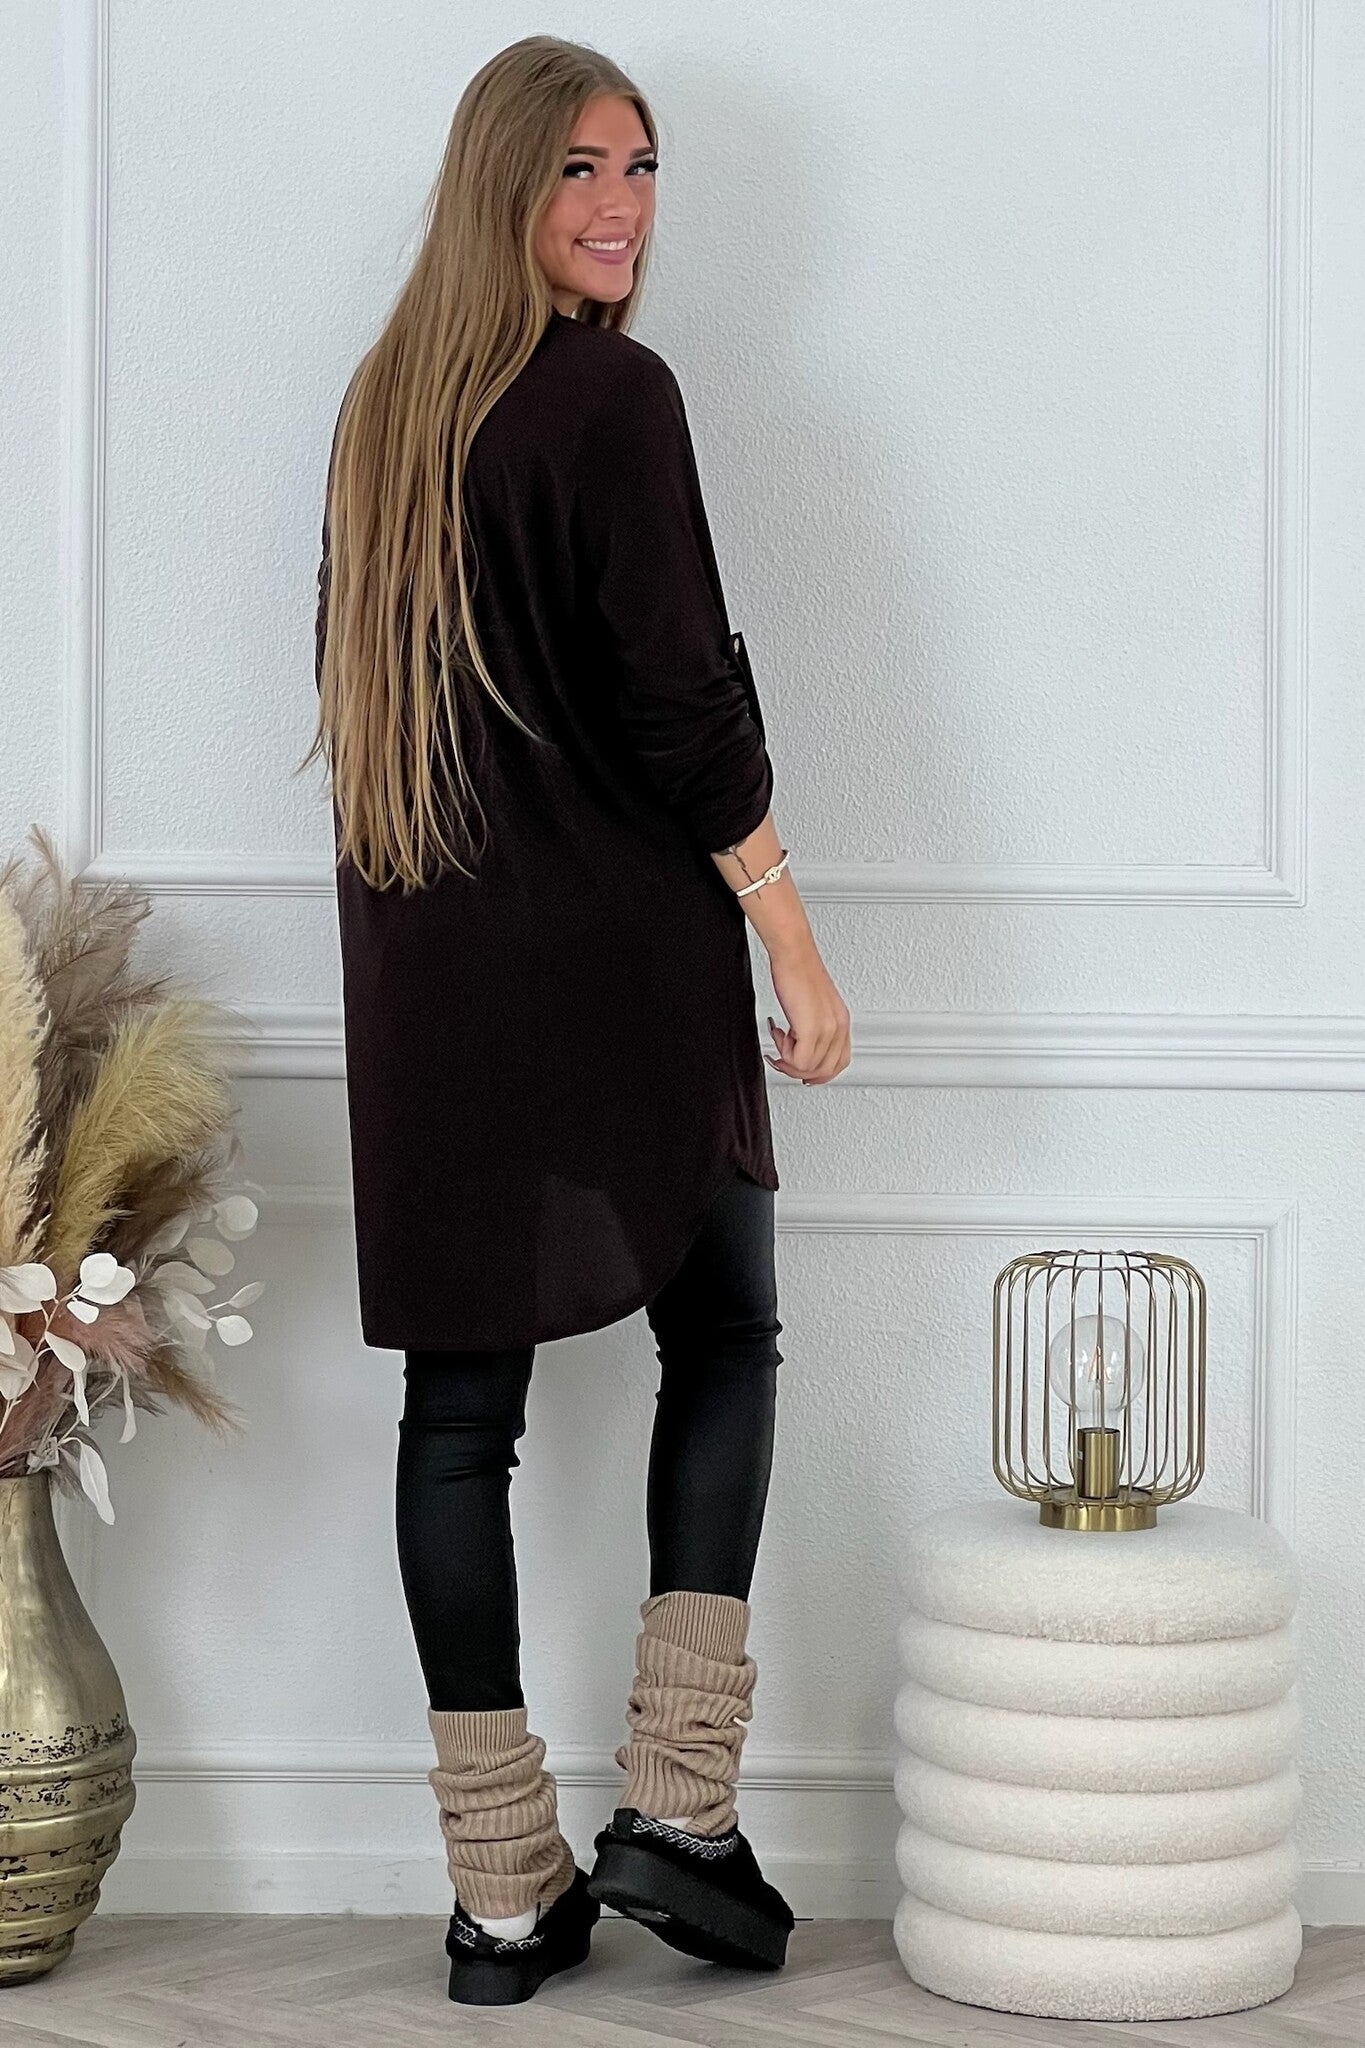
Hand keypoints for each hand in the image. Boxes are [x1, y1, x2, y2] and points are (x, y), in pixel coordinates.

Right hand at [765, 946, 850, 1084]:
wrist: (793, 953)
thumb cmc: (798, 971)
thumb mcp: (812, 1005)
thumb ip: (813, 1027)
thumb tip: (800, 1047)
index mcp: (841, 1022)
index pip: (838, 1063)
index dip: (816, 1072)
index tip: (798, 1067)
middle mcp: (838, 1027)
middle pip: (825, 1071)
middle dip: (799, 1070)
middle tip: (782, 1057)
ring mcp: (827, 1029)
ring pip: (810, 1069)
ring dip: (789, 1060)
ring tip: (779, 1039)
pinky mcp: (811, 1028)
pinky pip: (799, 1061)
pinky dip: (784, 1053)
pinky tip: (778, 1033)